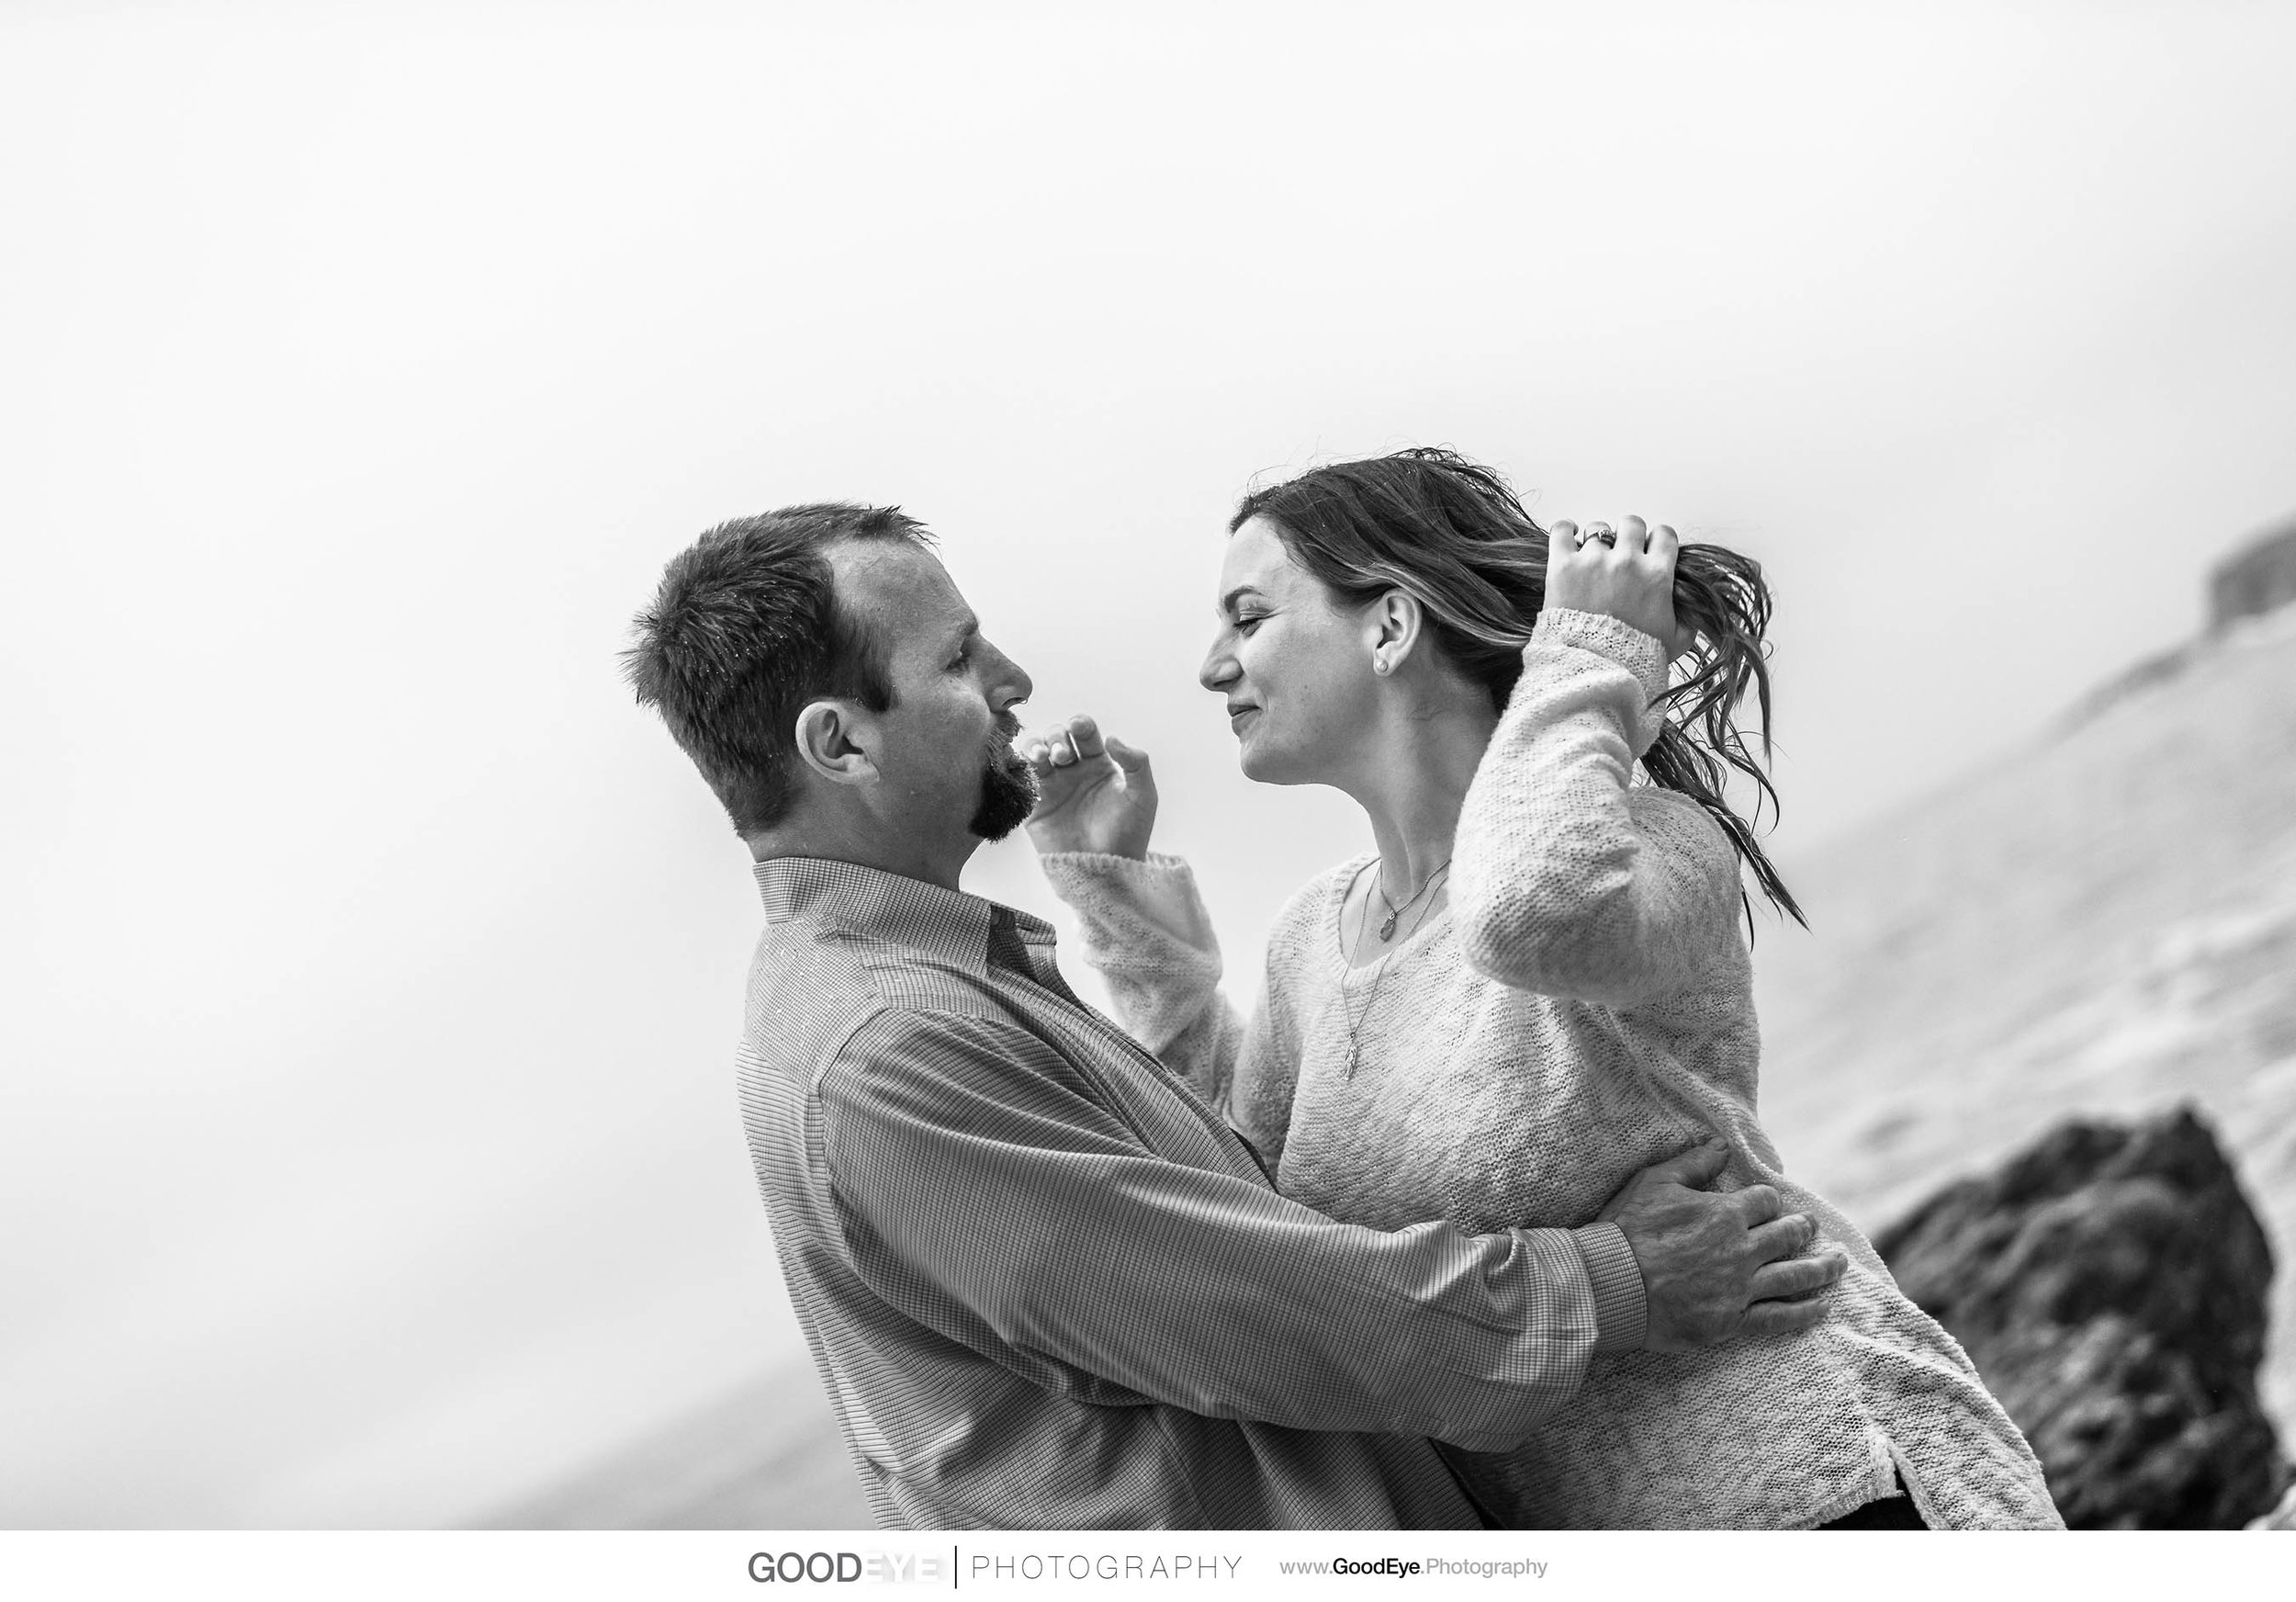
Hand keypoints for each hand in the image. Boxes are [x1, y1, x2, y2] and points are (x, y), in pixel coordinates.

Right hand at [1019, 714, 1157, 860]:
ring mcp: (1053, 787)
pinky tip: (1026, 764)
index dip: (1080, 724)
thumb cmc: (1129, 835)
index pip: (1085, 733)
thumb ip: (1136, 763)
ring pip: (1036, 752)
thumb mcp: (1143, 796)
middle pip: (1057, 737)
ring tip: (1041, 757)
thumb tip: (1112, 737)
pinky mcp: (1035, 805)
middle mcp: (1074, 772)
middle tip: (1062, 756)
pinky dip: (1018, 763)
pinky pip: (1021, 777)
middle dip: (1057, 737)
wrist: (1105, 871)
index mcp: (1099, 765)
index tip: (1078, 727)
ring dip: (1035, 745)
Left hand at [1546, 515, 1683, 659]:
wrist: (1595, 670)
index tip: (1648, 551)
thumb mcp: (1676, 640)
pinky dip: (1566, 530)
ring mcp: (1593, 561)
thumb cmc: (1634, 658)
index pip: (1664, 534)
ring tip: (1591, 559)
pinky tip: (1569, 536)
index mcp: (1656, 575)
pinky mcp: (1563, 566)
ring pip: (1598, 528)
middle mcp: (1627, 562)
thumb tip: (1696, 608)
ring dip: (1596, 541)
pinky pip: (1563, 530)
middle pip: (1631, 524)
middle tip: (1619, 554)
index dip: (1656, 540)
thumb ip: (1690, 619)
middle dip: (1627, 536)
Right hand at [1598, 1138, 1846, 1351]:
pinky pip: (1779, 1318)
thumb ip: (1693, 1164)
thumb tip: (1722, 1146)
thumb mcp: (1654, 1183)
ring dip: (1823, 1268)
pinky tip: (1822, 1307)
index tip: (1769, 1206)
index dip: (1770, 1201)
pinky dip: (1805, 1312)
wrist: (1610, 1284)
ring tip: (1839, 1263)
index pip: (1765, 1201)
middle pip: (1788, 1235)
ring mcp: (1740, 1288)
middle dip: (1803, 1229)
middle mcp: (1741, 1249)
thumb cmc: (1627, 1230)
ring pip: (1795, 1276)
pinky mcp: (1732, 1321)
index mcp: (1725, 1213)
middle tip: (1812, 1228)